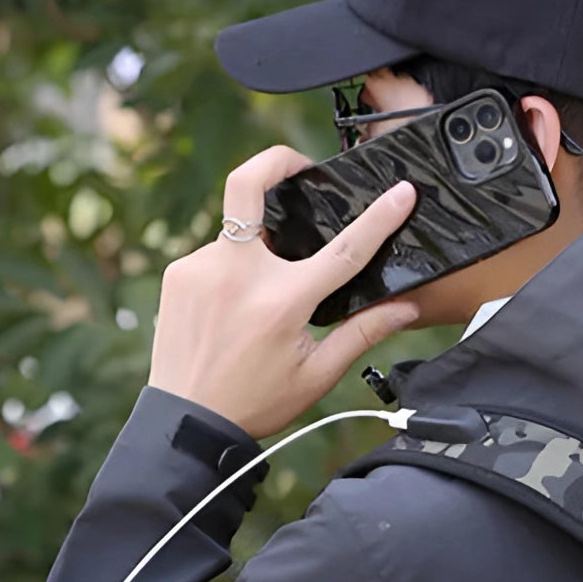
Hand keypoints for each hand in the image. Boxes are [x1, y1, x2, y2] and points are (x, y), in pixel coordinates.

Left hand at [147, 145, 420, 440]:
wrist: (187, 421)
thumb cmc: (256, 402)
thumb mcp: (318, 374)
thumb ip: (362, 333)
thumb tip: (404, 308)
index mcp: (283, 302)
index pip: (344, 250)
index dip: (379, 218)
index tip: (401, 192)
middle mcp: (238, 274)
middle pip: (250, 184)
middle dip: (277, 160)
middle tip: (299, 168)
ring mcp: (201, 268)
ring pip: (238, 234)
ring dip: (257, 251)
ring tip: (260, 298)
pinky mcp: (178, 273)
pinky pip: (215, 255)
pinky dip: (231, 273)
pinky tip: (233, 310)